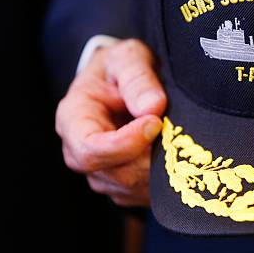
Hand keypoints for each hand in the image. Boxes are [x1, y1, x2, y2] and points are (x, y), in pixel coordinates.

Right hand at [56, 39, 165, 206]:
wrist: (123, 82)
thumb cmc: (121, 68)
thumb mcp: (127, 57)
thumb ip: (137, 78)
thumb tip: (153, 107)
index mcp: (73, 120)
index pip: (90, 148)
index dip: (125, 142)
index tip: (155, 123)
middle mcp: (81, 153)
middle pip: (116, 174)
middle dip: (152, 158)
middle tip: (180, 135)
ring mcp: (102, 174)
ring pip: (133, 188)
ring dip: (162, 169)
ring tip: (180, 141)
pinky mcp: (124, 186)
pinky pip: (145, 195)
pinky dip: (166, 179)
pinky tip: (178, 155)